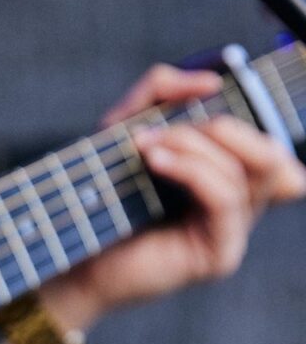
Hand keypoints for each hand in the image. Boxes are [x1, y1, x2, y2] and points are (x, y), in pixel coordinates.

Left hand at [43, 64, 305, 330]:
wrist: (74, 262)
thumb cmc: (98, 202)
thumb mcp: (122, 130)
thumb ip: (159, 92)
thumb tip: (209, 80)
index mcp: (226, 179)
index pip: (261, 138)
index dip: (237, 108)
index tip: (194, 96)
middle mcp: (238, 207)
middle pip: (269, 151)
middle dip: (218, 126)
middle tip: (158, 130)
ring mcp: (233, 233)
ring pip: (251, 169)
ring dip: (196, 144)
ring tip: (146, 146)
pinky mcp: (220, 255)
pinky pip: (226, 197)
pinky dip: (192, 170)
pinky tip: (155, 161)